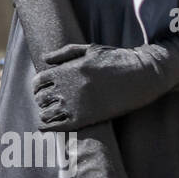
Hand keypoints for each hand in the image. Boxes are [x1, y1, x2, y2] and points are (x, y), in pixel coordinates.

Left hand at [32, 42, 168, 129]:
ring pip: (46, 113)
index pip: (38, 81)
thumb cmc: (115, 59)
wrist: (141, 75)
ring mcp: (75, 103)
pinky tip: (46, 127)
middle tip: (48, 102)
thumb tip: (44, 59)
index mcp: (66, 70)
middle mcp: (67, 87)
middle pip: (41, 98)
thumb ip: (64, 53)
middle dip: (42, 100)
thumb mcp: (89, 50)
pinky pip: (59, 126)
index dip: (38, 87)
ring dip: (45, 114)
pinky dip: (49, 127)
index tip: (42, 90)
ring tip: (49, 114)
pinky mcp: (86, 117)